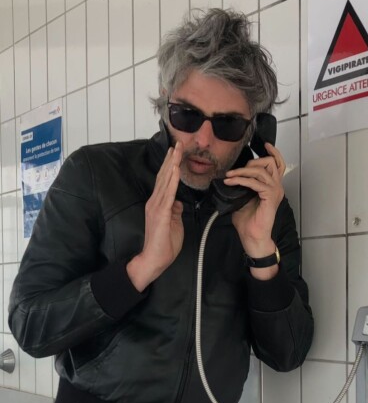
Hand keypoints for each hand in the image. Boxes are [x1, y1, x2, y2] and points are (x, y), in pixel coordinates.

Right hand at [126, 142, 183, 290]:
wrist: (154, 259)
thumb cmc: (164, 245)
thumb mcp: (174, 223)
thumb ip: (175, 211)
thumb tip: (178, 202)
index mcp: (158, 203)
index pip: (165, 180)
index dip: (170, 165)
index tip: (175, 151)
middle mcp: (155, 201)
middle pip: (164, 176)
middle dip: (171, 158)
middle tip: (178, 143)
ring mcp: (156, 206)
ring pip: (165, 181)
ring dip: (172, 164)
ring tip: (177, 150)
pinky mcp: (160, 213)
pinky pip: (168, 194)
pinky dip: (171, 180)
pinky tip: (175, 169)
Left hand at [226, 142, 285, 257]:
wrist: (252, 237)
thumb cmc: (248, 221)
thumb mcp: (242, 198)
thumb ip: (242, 186)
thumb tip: (231, 176)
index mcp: (272, 186)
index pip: (278, 164)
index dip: (273, 152)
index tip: (264, 145)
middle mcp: (277, 187)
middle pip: (270, 163)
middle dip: (251, 162)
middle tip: (235, 171)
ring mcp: (275, 192)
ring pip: (261, 171)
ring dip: (243, 171)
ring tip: (230, 176)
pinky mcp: (270, 198)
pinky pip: (256, 182)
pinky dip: (242, 180)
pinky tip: (232, 182)